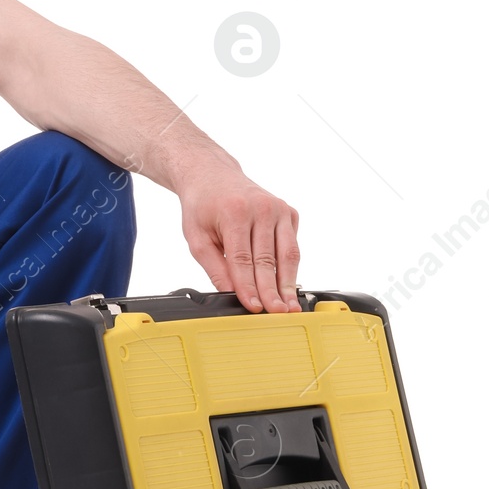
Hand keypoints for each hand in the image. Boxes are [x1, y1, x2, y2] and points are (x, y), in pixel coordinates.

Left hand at [178, 165, 300, 312]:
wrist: (212, 175)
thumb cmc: (202, 206)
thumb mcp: (196, 238)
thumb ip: (215, 267)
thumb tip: (233, 294)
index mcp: (235, 212)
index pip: (243, 259)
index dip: (249, 287)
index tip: (254, 307)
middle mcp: (262, 207)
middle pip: (269, 260)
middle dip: (272, 291)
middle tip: (276, 314)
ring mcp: (279, 208)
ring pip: (288, 254)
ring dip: (288, 284)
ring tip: (289, 306)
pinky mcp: (289, 212)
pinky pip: (292, 245)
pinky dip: (290, 267)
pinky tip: (287, 284)